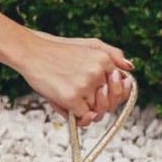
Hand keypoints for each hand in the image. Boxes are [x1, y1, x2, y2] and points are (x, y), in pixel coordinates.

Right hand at [14, 29, 134, 126]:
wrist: (31, 52)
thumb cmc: (58, 50)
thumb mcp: (89, 45)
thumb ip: (112, 54)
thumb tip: (130, 68)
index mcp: (104, 60)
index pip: (122, 87)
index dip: (114, 96)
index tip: (102, 96)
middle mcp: (98, 72)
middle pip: (111, 102)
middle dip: (100, 106)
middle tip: (87, 103)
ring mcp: (85, 84)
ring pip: (96, 110)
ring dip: (86, 111)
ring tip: (72, 100)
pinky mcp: (72, 96)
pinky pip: (82, 116)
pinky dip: (75, 115)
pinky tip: (65, 104)